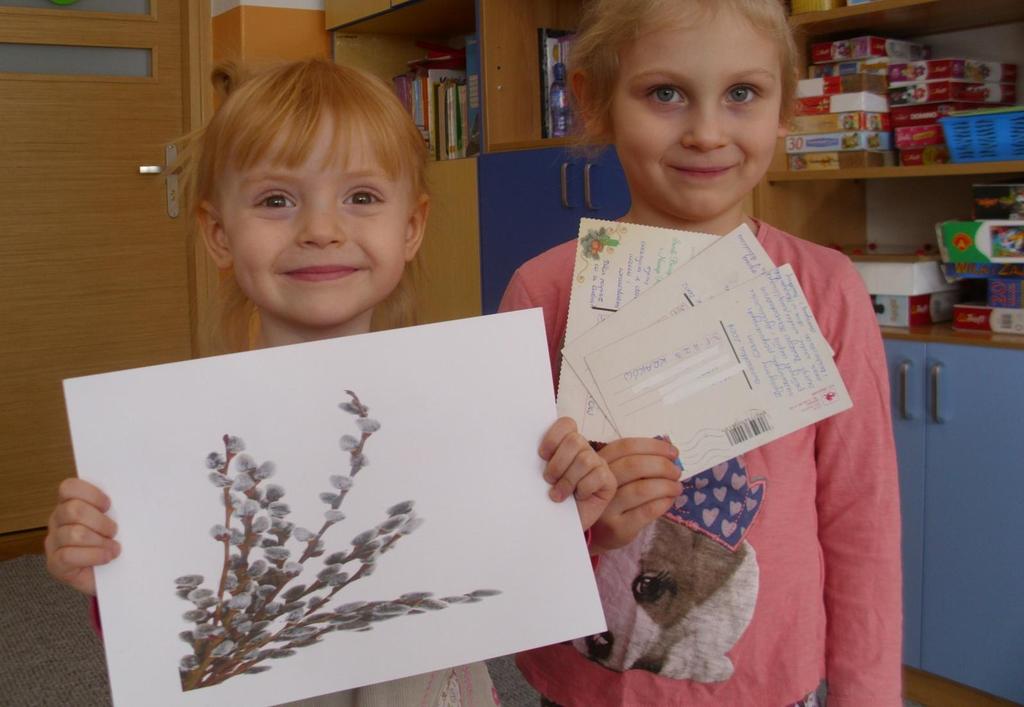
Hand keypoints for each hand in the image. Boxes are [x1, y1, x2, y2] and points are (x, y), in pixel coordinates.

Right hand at [44, 478, 119, 595]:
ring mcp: (53, 542)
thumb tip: (136, 497)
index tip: (109, 505)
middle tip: (114, 531)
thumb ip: (117, 507)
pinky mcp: (55, 564)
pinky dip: (93, 556)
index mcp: (70, 503)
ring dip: (99, 541)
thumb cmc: (115, 542)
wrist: (114, 575)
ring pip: (73, 533)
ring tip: (113, 548)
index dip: (91, 494)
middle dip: (100, 521)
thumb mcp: (117, 520)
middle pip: (73, 510)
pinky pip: (68, 555)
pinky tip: (106, 558)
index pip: (69, 487)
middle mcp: (57, 520)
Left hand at [538, 417, 615, 530]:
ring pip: (584, 459)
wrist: (559, 525)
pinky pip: (597, 475)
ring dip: (567, 480)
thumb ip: (542, 459)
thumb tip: (531, 449)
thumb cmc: (549, 499)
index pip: (566, 424)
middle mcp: (585, 450)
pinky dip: (583, 488)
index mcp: (567, 444)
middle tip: (549, 479)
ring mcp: (598, 464)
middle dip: (558, 463)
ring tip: (558, 494)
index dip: (553, 437)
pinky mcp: (608, 480)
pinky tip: (577, 497)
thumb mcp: (541, 477)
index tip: (542, 455)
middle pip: (575, 440)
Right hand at [590, 438, 681, 553]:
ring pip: (642, 489)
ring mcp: (607, 508)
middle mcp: (599, 484)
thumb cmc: (614, 499)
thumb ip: (637, 462)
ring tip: (676, 487)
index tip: (673, 452)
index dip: (653, 446)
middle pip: (634, 465)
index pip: (625, 447)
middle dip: (662, 466)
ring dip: (666, 485)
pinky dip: (664, 503)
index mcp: (600, 464)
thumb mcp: (616, 476)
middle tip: (676, 472)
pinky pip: (647, 510)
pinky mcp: (618, 528)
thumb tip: (670, 452)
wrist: (598, 534)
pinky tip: (669, 500)